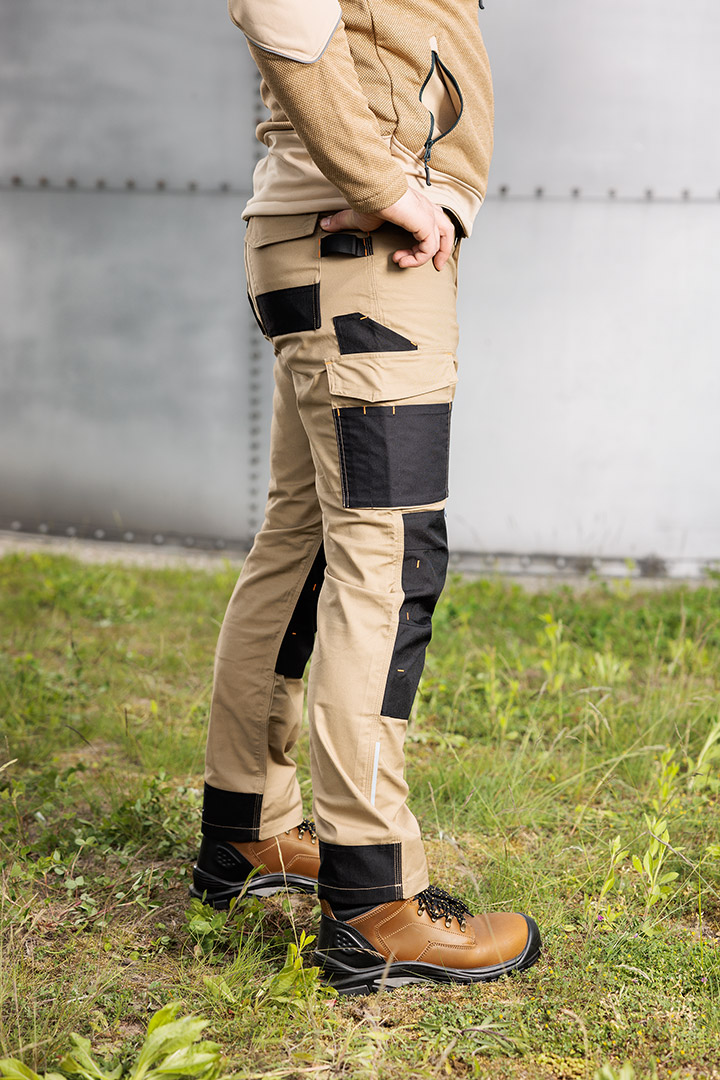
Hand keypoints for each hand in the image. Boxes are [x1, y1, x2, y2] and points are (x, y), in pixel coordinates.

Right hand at [320, 188, 454, 270]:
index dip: (431, 241)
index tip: (410, 255)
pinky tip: (400, 259)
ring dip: (424, 258)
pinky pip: (428, 248)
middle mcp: (426, 209)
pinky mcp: (425, 223)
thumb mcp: (357, 217)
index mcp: (417, 207)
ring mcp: (427, 215)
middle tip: (435, 267)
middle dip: (444, 251)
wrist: (371, 188)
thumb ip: (344, 223)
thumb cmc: (367, 199)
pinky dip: (417, 259)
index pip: (435, 223)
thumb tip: (324, 226)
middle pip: (447, 230)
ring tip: (403, 263)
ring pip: (441, 240)